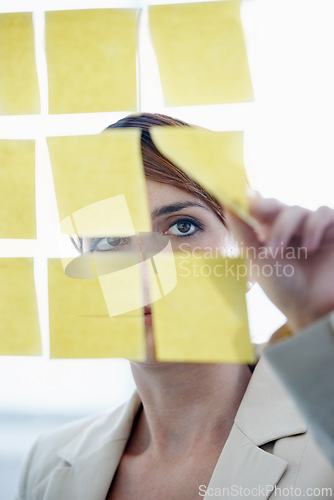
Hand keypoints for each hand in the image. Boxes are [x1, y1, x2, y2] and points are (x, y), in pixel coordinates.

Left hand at [226, 193, 333, 331]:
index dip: (254, 202)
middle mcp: (292, 228)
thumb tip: (227, 202)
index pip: (262, 207)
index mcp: (270, 232)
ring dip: (286, 226)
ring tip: (279, 252)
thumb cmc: (282, 288)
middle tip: (258, 225)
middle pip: (278, 205)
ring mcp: (313, 229)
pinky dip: (315, 225)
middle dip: (267, 212)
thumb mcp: (257, 258)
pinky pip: (325, 213)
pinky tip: (310, 247)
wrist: (310, 310)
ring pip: (298, 210)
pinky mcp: (333, 232)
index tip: (247, 202)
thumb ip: (243, 231)